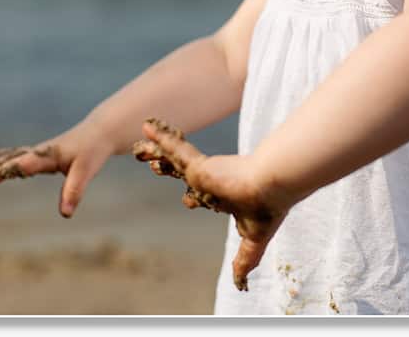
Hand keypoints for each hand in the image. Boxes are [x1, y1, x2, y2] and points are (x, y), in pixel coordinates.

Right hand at [0, 121, 115, 218]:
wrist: (99, 132)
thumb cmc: (93, 151)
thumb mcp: (86, 170)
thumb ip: (74, 191)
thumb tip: (65, 214)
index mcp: (50, 155)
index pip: (29, 163)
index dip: (12, 170)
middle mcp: (40, 151)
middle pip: (12, 159)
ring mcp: (37, 151)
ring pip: (10, 155)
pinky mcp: (38, 153)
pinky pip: (15, 156)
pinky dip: (0, 158)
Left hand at [134, 119, 292, 291]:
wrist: (269, 187)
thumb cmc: (266, 208)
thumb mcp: (254, 239)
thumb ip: (246, 259)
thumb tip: (240, 284)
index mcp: (224, 196)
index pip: (204, 197)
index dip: (193, 198)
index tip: (187, 200)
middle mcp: (212, 182)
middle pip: (183, 174)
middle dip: (167, 170)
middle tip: (153, 166)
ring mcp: (204, 172)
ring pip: (174, 161)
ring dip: (156, 153)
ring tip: (139, 147)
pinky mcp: (198, 165)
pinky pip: (174, 149)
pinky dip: (160, 138)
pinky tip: (146, 125)